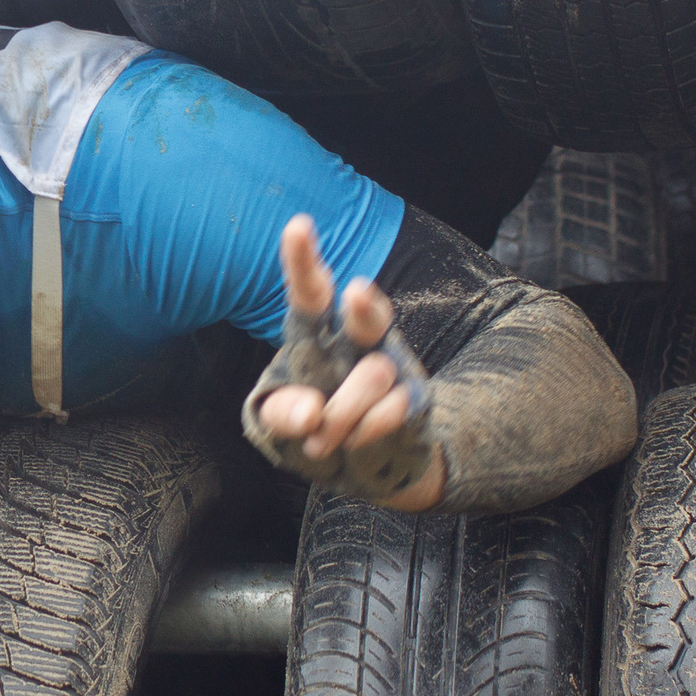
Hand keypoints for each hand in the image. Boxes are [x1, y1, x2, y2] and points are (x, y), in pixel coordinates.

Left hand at [253, 216, 443, 510]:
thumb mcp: (277, 429)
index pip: (309, 294)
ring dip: (343, 415)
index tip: (299, 225)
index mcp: (314, 339)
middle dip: (364, 306)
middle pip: (367, 316)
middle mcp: (357, 344)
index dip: (302, 261)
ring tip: (322, 441)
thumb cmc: (310, 433)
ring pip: (375, 375)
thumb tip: (310, 413)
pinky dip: (366, 434)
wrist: (361, 470)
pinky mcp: (418, 400)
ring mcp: (392, 369)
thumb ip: (281, 415)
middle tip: (358, 292)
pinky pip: (395, 411)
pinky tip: (355, 443)